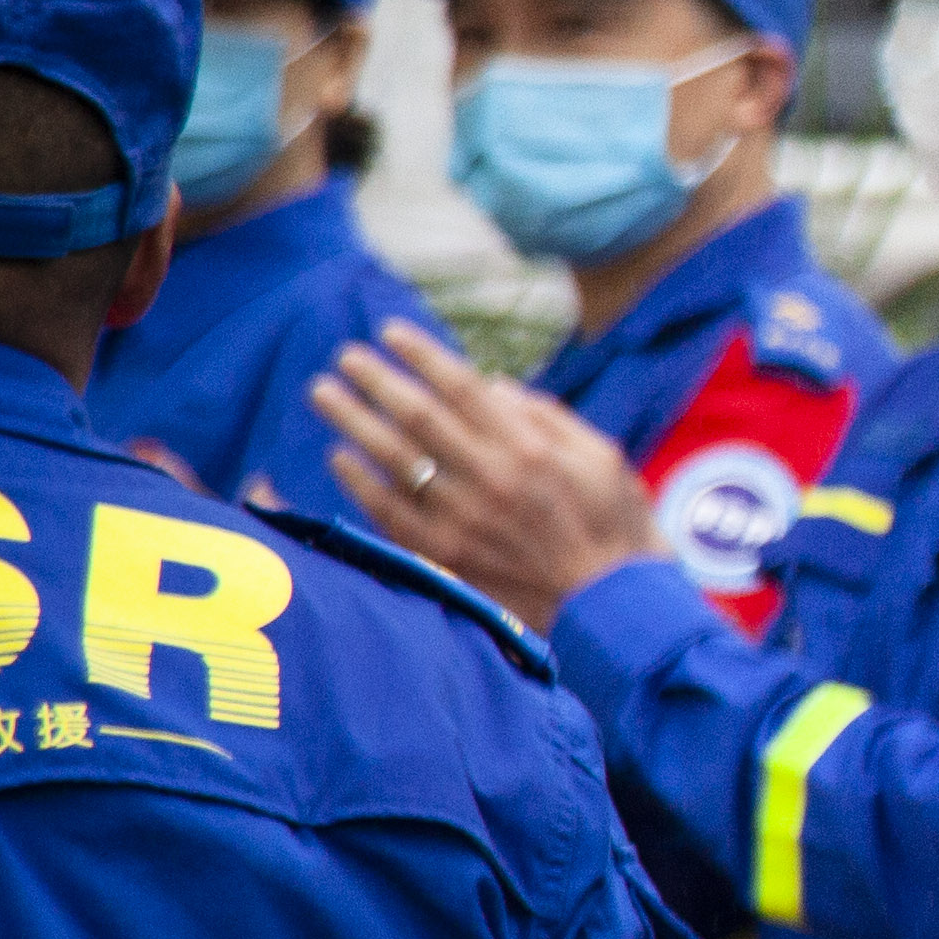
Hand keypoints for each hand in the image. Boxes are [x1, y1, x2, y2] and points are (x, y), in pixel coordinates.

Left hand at [310, 324, 667, 623]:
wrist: (611, 606)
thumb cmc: (614, 525)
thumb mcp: (602, 457)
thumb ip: (547, 417)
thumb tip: (492, 386)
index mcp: (530, 447)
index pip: (461, 386)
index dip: (421, 355)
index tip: (389, 332)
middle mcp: (490, 477)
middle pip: (416, 415)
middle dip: (376, 379)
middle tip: (346, 356)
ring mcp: (462, 518)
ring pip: (392, 457)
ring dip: (352, 420)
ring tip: (324, 393)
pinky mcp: (445, 554)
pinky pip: (387, 510)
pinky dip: (359, 480)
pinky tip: (339, 456)